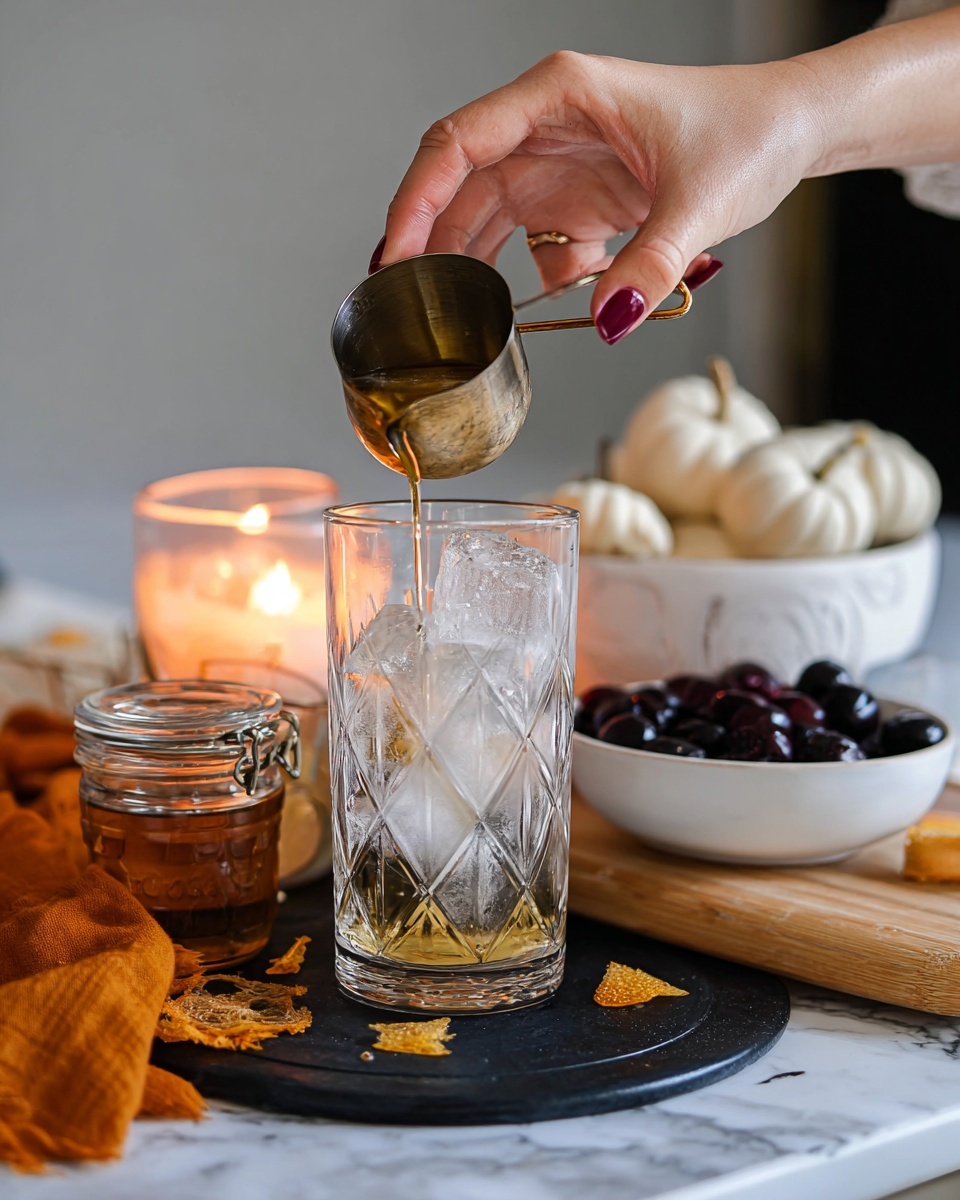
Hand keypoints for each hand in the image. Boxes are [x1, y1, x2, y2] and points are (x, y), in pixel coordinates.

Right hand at [375, 52, 821, 342]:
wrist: (790, 132)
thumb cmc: (748, 131)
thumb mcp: (700, 202)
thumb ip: (649, 264)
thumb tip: (605, 318)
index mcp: (560, 96)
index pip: (459, 143)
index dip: (416, 199)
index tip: (394, 254)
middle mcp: (548, 129)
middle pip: (460, 186)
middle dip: (433, 243)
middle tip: (408, 302)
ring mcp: (561, 167)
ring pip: (490, 220)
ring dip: (482, 267)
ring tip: (467, 313)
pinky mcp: (580, 201)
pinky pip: (537, 248)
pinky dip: (545, 278)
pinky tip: (580, 286)